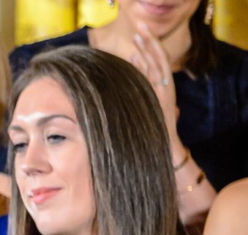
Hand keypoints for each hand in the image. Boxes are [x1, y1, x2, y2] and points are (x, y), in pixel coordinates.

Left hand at [129, 23, 181, 150]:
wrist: (164, 148)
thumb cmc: (153, 134)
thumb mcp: (147, 112)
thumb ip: (143, 99)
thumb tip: (129, 89)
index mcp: (161, 89)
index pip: (154, 64)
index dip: (146, 50)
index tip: (136, 40)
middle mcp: (163, 87)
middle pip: (155, 58)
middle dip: (147, 42)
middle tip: (138, 28)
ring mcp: (162, 90)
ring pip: (156, 63)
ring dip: (147, 47)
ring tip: (138, 34)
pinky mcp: (160, 95)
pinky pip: (153, 76)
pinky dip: (145, 64)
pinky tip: (134, 56)